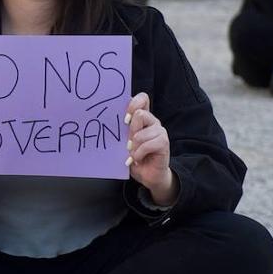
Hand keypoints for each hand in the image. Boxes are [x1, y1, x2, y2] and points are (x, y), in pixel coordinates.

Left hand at [124, 92, 175, 206]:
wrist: (148, 175)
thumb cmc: (134, 156)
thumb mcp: (124, 142)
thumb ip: (121, 130)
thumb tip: (108, 122)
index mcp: (142, 118)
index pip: (142, 99)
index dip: (133, 103)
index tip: (124, 117)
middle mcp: (152, 121)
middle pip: (140, 114)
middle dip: (130, 130)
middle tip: (128, 144)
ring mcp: (159, 131)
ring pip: (141, 133)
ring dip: (134, 146)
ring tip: (133, 154)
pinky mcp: (164, 142)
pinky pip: (148, 144)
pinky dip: (139, 153)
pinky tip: (138, 158)